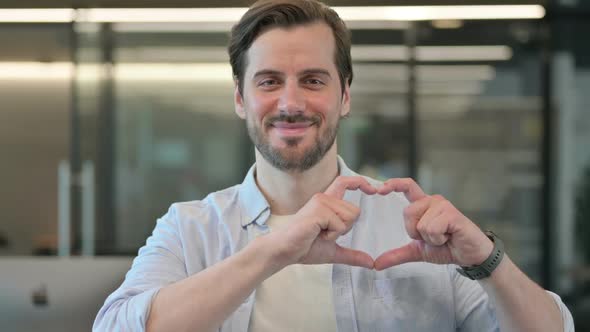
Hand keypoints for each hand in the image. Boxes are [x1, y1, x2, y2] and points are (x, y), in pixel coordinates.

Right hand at [273, 176, 376, 268]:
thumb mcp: (334, 251)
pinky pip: (340, 225)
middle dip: (346, 228)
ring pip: (350, 217)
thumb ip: (352, 255)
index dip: (360, 182)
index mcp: (327, 203)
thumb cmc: (305, 248)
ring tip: (319, 233)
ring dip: (338, 232)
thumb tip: (371, 263)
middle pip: (355, 211)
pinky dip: (332, 235)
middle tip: (325, 233)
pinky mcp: (319, 210)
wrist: (285, 251)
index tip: (373, 190)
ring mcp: (321, 202)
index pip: (345, 182)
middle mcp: (324, 198)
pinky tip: (317, 234)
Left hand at [374, 178, 493, 270]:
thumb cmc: (446, 248)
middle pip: (408, 212)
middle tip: (433, 237)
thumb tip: (377, 264)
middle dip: (416, 232)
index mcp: (423, 205)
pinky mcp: (452, 214)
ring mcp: (443, 205)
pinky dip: (438, 239)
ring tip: (444, 237)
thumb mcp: (417, 251)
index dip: (393, 184)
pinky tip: (450, 237)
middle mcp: (433, 200)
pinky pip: (432, 228)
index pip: (407, 187)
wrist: (469, 256)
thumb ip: (397, 255)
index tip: (379, 189)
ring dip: (430, 238)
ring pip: (420, 224)